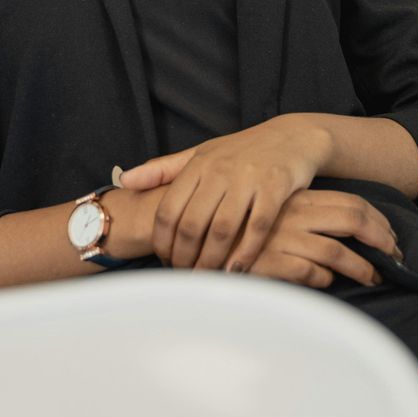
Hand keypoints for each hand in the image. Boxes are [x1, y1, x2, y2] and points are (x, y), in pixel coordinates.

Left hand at [121, 115, 332, 272]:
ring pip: (222, 230)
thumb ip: (162, 170)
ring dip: (211, 261)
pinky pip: (257, 227)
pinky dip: (246, 253)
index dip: (163, 242)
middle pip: (192, 224)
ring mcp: (248, 179)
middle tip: (185, 277)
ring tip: (207, 279)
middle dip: (184, 258)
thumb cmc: (242, 150)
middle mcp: (220, 170)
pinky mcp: (276, 187)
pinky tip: (237, 270)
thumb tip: (124, 180)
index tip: (165, 261)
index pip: (168, 210)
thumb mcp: (200, 154)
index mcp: (198, 164)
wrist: (292, 137)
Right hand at [242, 190, 399, 288]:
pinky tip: (328, 282)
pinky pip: (310, 272)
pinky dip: (324, 279)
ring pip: (336, 251)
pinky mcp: (271, 262)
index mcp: (299, 198)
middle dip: (380, 239)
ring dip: (361, 267)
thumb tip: (345, 230)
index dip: (377, 220)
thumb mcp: (278, 213)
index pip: (350, 202)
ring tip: (373, 278)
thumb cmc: (244, 229)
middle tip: (394, 258)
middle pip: (352, 219)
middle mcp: (295, 214)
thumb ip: (308, 216)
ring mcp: (283, 238)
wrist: (203, 240)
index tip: (390, 236)